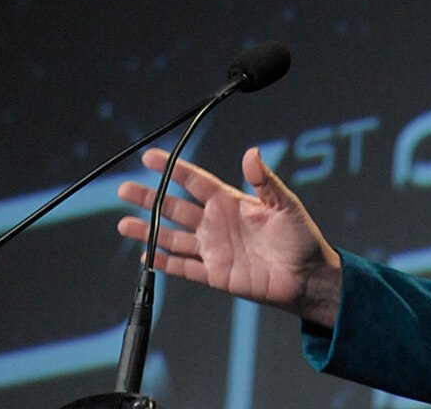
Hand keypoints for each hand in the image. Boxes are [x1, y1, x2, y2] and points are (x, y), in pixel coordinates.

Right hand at [116, 146, 341, 329]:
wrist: (306, 277)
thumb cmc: (300, 237)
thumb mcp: (285, 204)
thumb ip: (265, 181)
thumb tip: (251, 153)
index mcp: (231, 201)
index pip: (195, 181)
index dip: (173, 169)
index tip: (152, 158)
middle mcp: (217, 223)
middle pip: (175, 207)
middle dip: (150, 198)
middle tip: (125, 189)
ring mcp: (213, 248)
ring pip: (173, 237)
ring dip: (150, 231)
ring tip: (124, 224)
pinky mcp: (215, 274)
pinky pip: (184, 267)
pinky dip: (164, 262)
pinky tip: (147, 255)